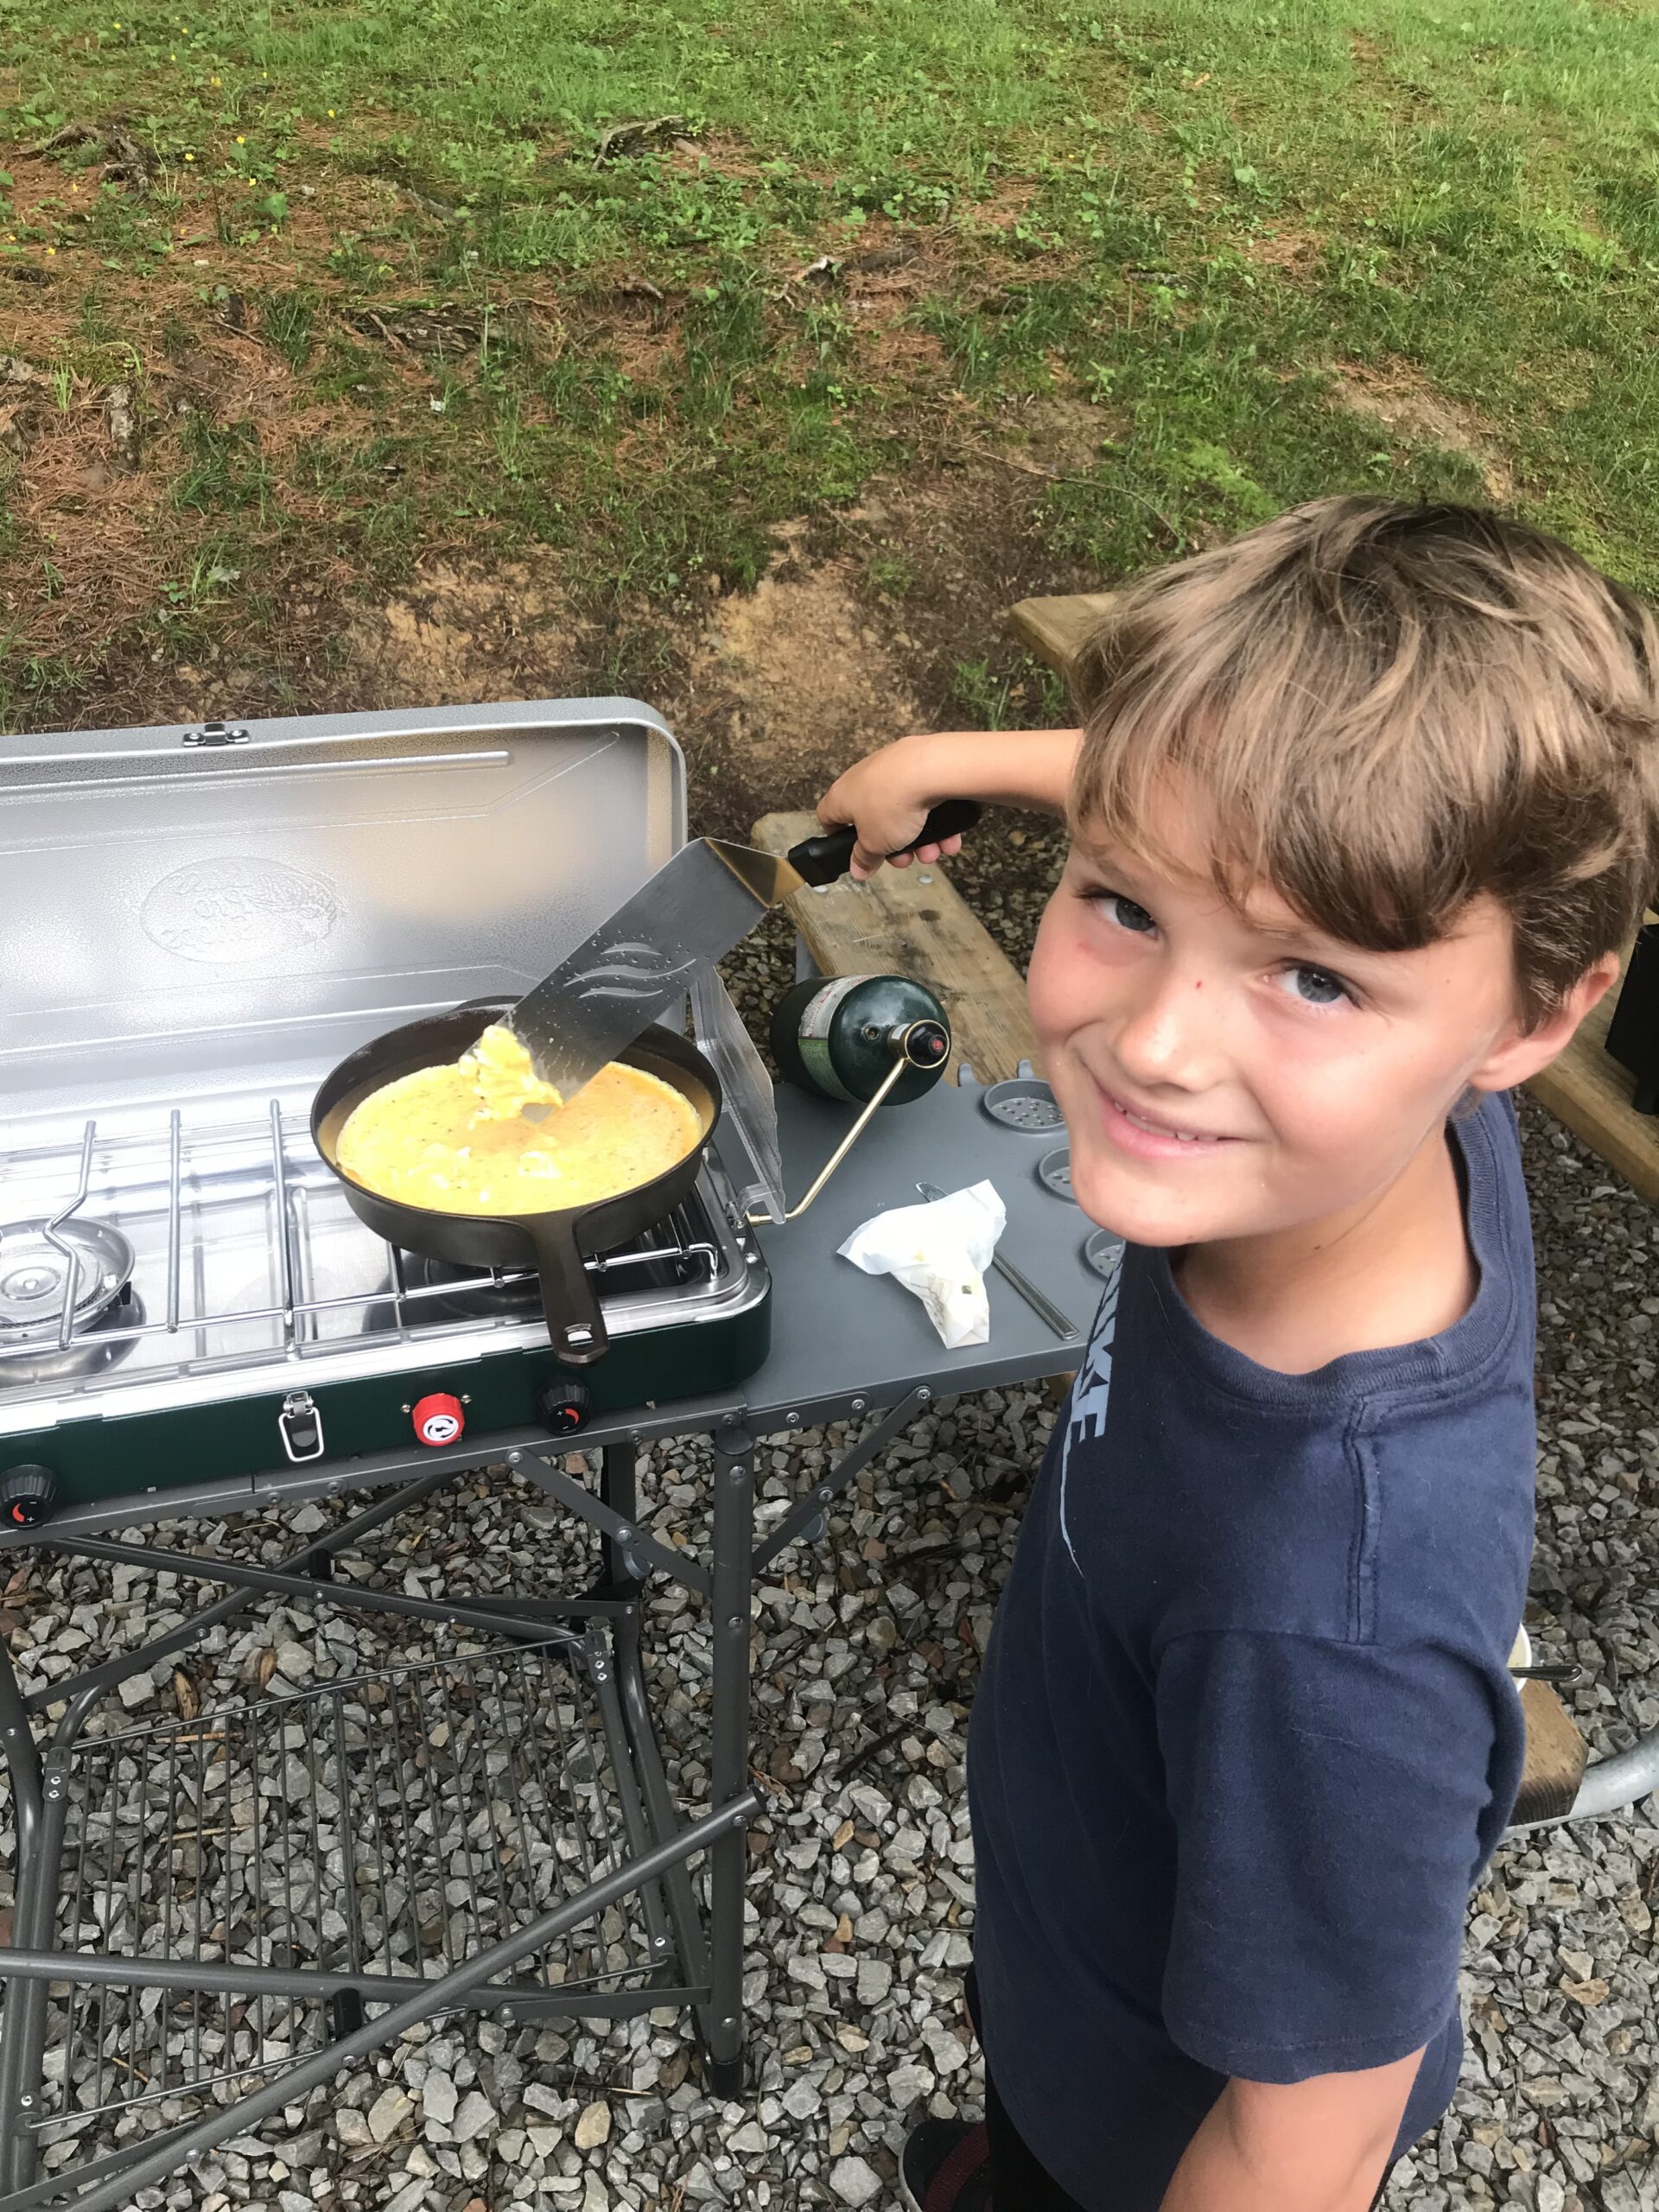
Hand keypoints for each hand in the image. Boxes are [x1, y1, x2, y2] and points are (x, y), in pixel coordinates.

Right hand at [817, 734, 966, 880]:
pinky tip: (948, 839)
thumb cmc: (892, 804)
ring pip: (902, 813)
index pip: (828, 816)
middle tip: (905, 859)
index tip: (856, 852)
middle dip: (892, 846)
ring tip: (931, 852)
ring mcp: (891, 769)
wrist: (932, 768)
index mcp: (842, 796)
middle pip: (873, 821)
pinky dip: (935, 819)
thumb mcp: (875, 843)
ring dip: (917, 838)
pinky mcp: (918, 764)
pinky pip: (924, 799)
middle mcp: (863, 778)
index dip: (838, 837)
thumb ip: (864, 858)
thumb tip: (857, 870)